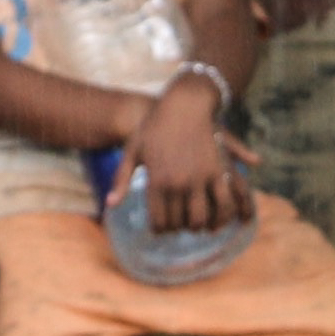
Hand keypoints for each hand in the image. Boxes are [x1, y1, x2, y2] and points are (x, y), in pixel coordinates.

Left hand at [124, 83, 251, 234]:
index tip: (160, 229)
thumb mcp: (132, 151)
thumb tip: (110, 205)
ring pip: (202, 219)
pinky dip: (223, 216)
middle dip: (177, 229)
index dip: (159, 230)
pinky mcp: (218, 171)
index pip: (158, 221)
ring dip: (200, 227)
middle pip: (179, 223)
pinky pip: (224, 203)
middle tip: (177, 227)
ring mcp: (200, 178)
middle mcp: (178, 183)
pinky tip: (217, 218)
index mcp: (156, 180)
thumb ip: (121, 179)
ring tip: (197, 224)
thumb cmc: (153, 127)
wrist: (183, 104)